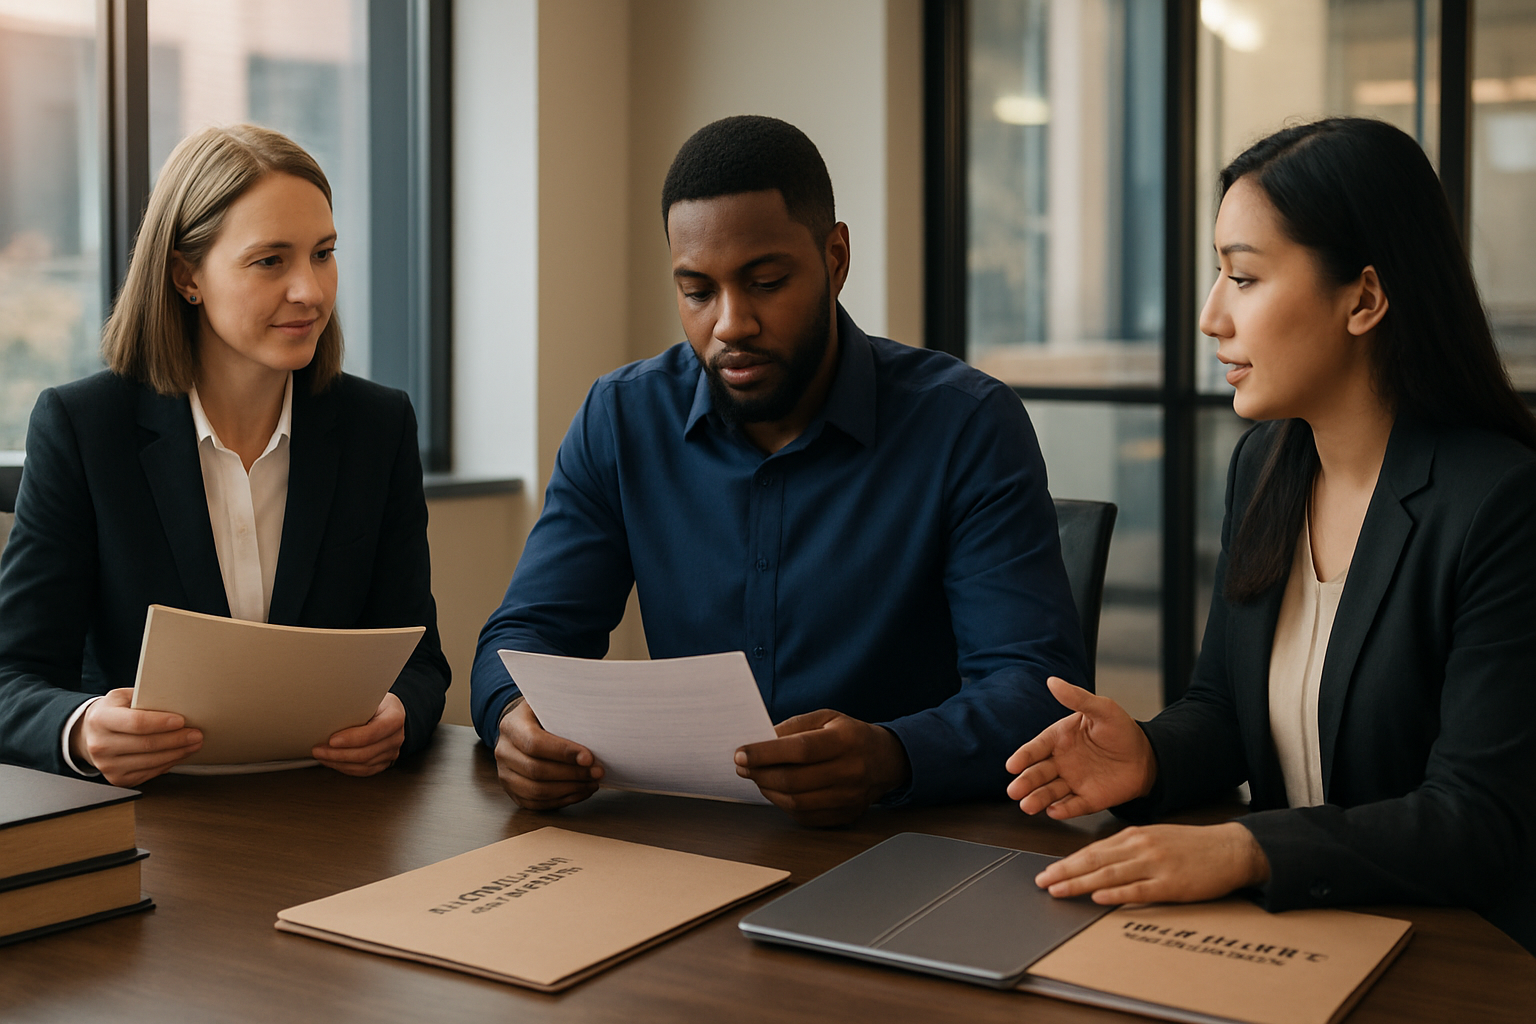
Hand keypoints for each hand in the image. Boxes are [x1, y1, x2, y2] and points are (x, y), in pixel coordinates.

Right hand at [72, 688, 202, 786]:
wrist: (91, 734)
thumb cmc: (113, 712)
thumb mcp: (122, 697)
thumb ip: (145, 697)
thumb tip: (177, 700)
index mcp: (101, 719)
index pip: (136, 723)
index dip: (161, 723)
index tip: (181, 720)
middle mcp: (100, 745)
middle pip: (147, 744)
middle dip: (177, 739)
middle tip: (196, 734)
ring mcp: (107, 765)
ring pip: (151, 761)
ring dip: (178, 753)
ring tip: (193, 744)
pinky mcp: (117, 779)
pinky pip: (149, 773)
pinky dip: (168, 764)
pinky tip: (178, 754)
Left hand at [313, 693, 405, 776]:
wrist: (391, 711)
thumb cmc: (378, 703)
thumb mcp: (369, 697)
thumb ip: (355, 706)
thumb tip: (327, 711)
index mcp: (394, 719)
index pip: (372, 733)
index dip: (350, 739)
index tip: (331, 740)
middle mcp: (395, 738)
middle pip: (365, 753)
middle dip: (338, 754)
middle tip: (318, 749)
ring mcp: (391, 752)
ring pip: (363, 766)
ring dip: (338, 763)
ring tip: (321, 755)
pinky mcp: (384, 763)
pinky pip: (364, 771)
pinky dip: (345, 768)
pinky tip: (332, 762)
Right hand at [493, 698, 601, 809]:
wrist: (519, 727)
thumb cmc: (540, 715)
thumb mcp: (548, 704)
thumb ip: (564, 711)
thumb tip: (594, 723)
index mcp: (511, 726)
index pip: (534, 743)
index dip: (563, 753)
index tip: (588, 758)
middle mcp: (503, 752)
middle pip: (536, 770)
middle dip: (572, 774)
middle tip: (597, 772)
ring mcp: (505, 774)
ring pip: (536, 791)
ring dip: (569, 789)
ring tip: (592, 782)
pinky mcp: (512, 791)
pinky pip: (537, 803)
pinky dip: (562, 800)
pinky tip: (580, 791)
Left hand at [734, 709, 909, 826]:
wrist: (886, 761)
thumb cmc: (851, 736)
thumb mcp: (827, 718)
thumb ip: (793, 727)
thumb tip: (760, 740)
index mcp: (846, 741)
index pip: (799, 750)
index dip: (765, 753)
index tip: (740, 754)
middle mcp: (850, 771)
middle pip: (794, 780)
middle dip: (760, 773)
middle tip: (742, 766)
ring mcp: (849, 798)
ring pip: (796, 802)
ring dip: (768, 790)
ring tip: (757, 777)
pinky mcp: (845, 815)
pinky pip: (804, 816)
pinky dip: (783, 804)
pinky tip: (777, 790)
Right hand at [1004, 676, 1156, 817]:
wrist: (1147, 755)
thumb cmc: (1122, 730)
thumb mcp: (1102, 709)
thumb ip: (1078, 699)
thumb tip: (1052, 681)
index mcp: (1060, 739)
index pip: (1036, 748)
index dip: (1023, 757)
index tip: (1012, 765)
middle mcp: (1062, 762)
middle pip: (1038, 773)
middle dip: (1026, 782)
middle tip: (1014, 791)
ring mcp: (1073, 781)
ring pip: (1051, 792)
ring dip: (1038, 798)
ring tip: (1027, 806)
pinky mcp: (1088, 799)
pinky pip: (1074, 805)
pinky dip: (1064, 809)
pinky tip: (1054, 811)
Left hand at [1035, 822, 1270, 903]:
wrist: (1231, 848)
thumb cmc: (1193, 846)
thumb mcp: (1156, 838)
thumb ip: (1128, 849)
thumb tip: (1098, 864)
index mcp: (1135, 835)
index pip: (1093, 850)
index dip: (1067, 862)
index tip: (1048, 872)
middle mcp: (1140, 847)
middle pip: (1094, 860)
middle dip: (1064, 871)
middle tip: (1042, 882)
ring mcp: (1155, 865)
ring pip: (1109, 874)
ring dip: (1080, 882)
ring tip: (1058, 890)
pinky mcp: (1171, 884)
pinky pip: (1138, 890)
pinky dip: (1115, 893)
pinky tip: (1097, 897)